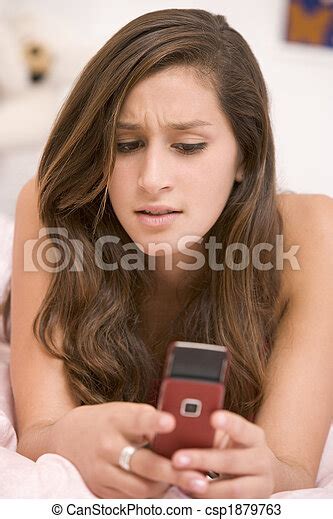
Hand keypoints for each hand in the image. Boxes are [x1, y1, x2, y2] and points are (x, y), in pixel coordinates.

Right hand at [53, 402, 209, 497]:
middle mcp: (107, 446)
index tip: (172, 422)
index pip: (137, 419)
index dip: (155, 421)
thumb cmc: (104, 421)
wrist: (64, 438)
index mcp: (115, 419)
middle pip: (144, 463)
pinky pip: (130, 499)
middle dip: (174, 472)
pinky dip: (150, 496)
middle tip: (200, 478)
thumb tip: (181, 428)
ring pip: (140, 487)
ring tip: (188, 482)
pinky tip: (165, 489)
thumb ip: (147, 419)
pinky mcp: (100, 489)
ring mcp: (102, 471)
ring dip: (167, 487)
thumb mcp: (122, 411)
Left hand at [171, 410, 275, 497]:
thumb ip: (210, 431)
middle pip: (231, 461)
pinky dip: (210, 503)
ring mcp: (260, 486)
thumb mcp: (228, 437)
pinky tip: (193, 496)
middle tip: (177, 459)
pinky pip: (230, 507)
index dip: (229, 423)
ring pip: (233, 490)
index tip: (213, 417)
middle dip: (203, 460)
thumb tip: (182, 425)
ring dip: (205, 489)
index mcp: (254, 437)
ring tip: (183, 483)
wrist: (259, 474)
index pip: (242, 428)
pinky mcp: (254, 504)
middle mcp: (261, 461)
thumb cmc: (234, 449)